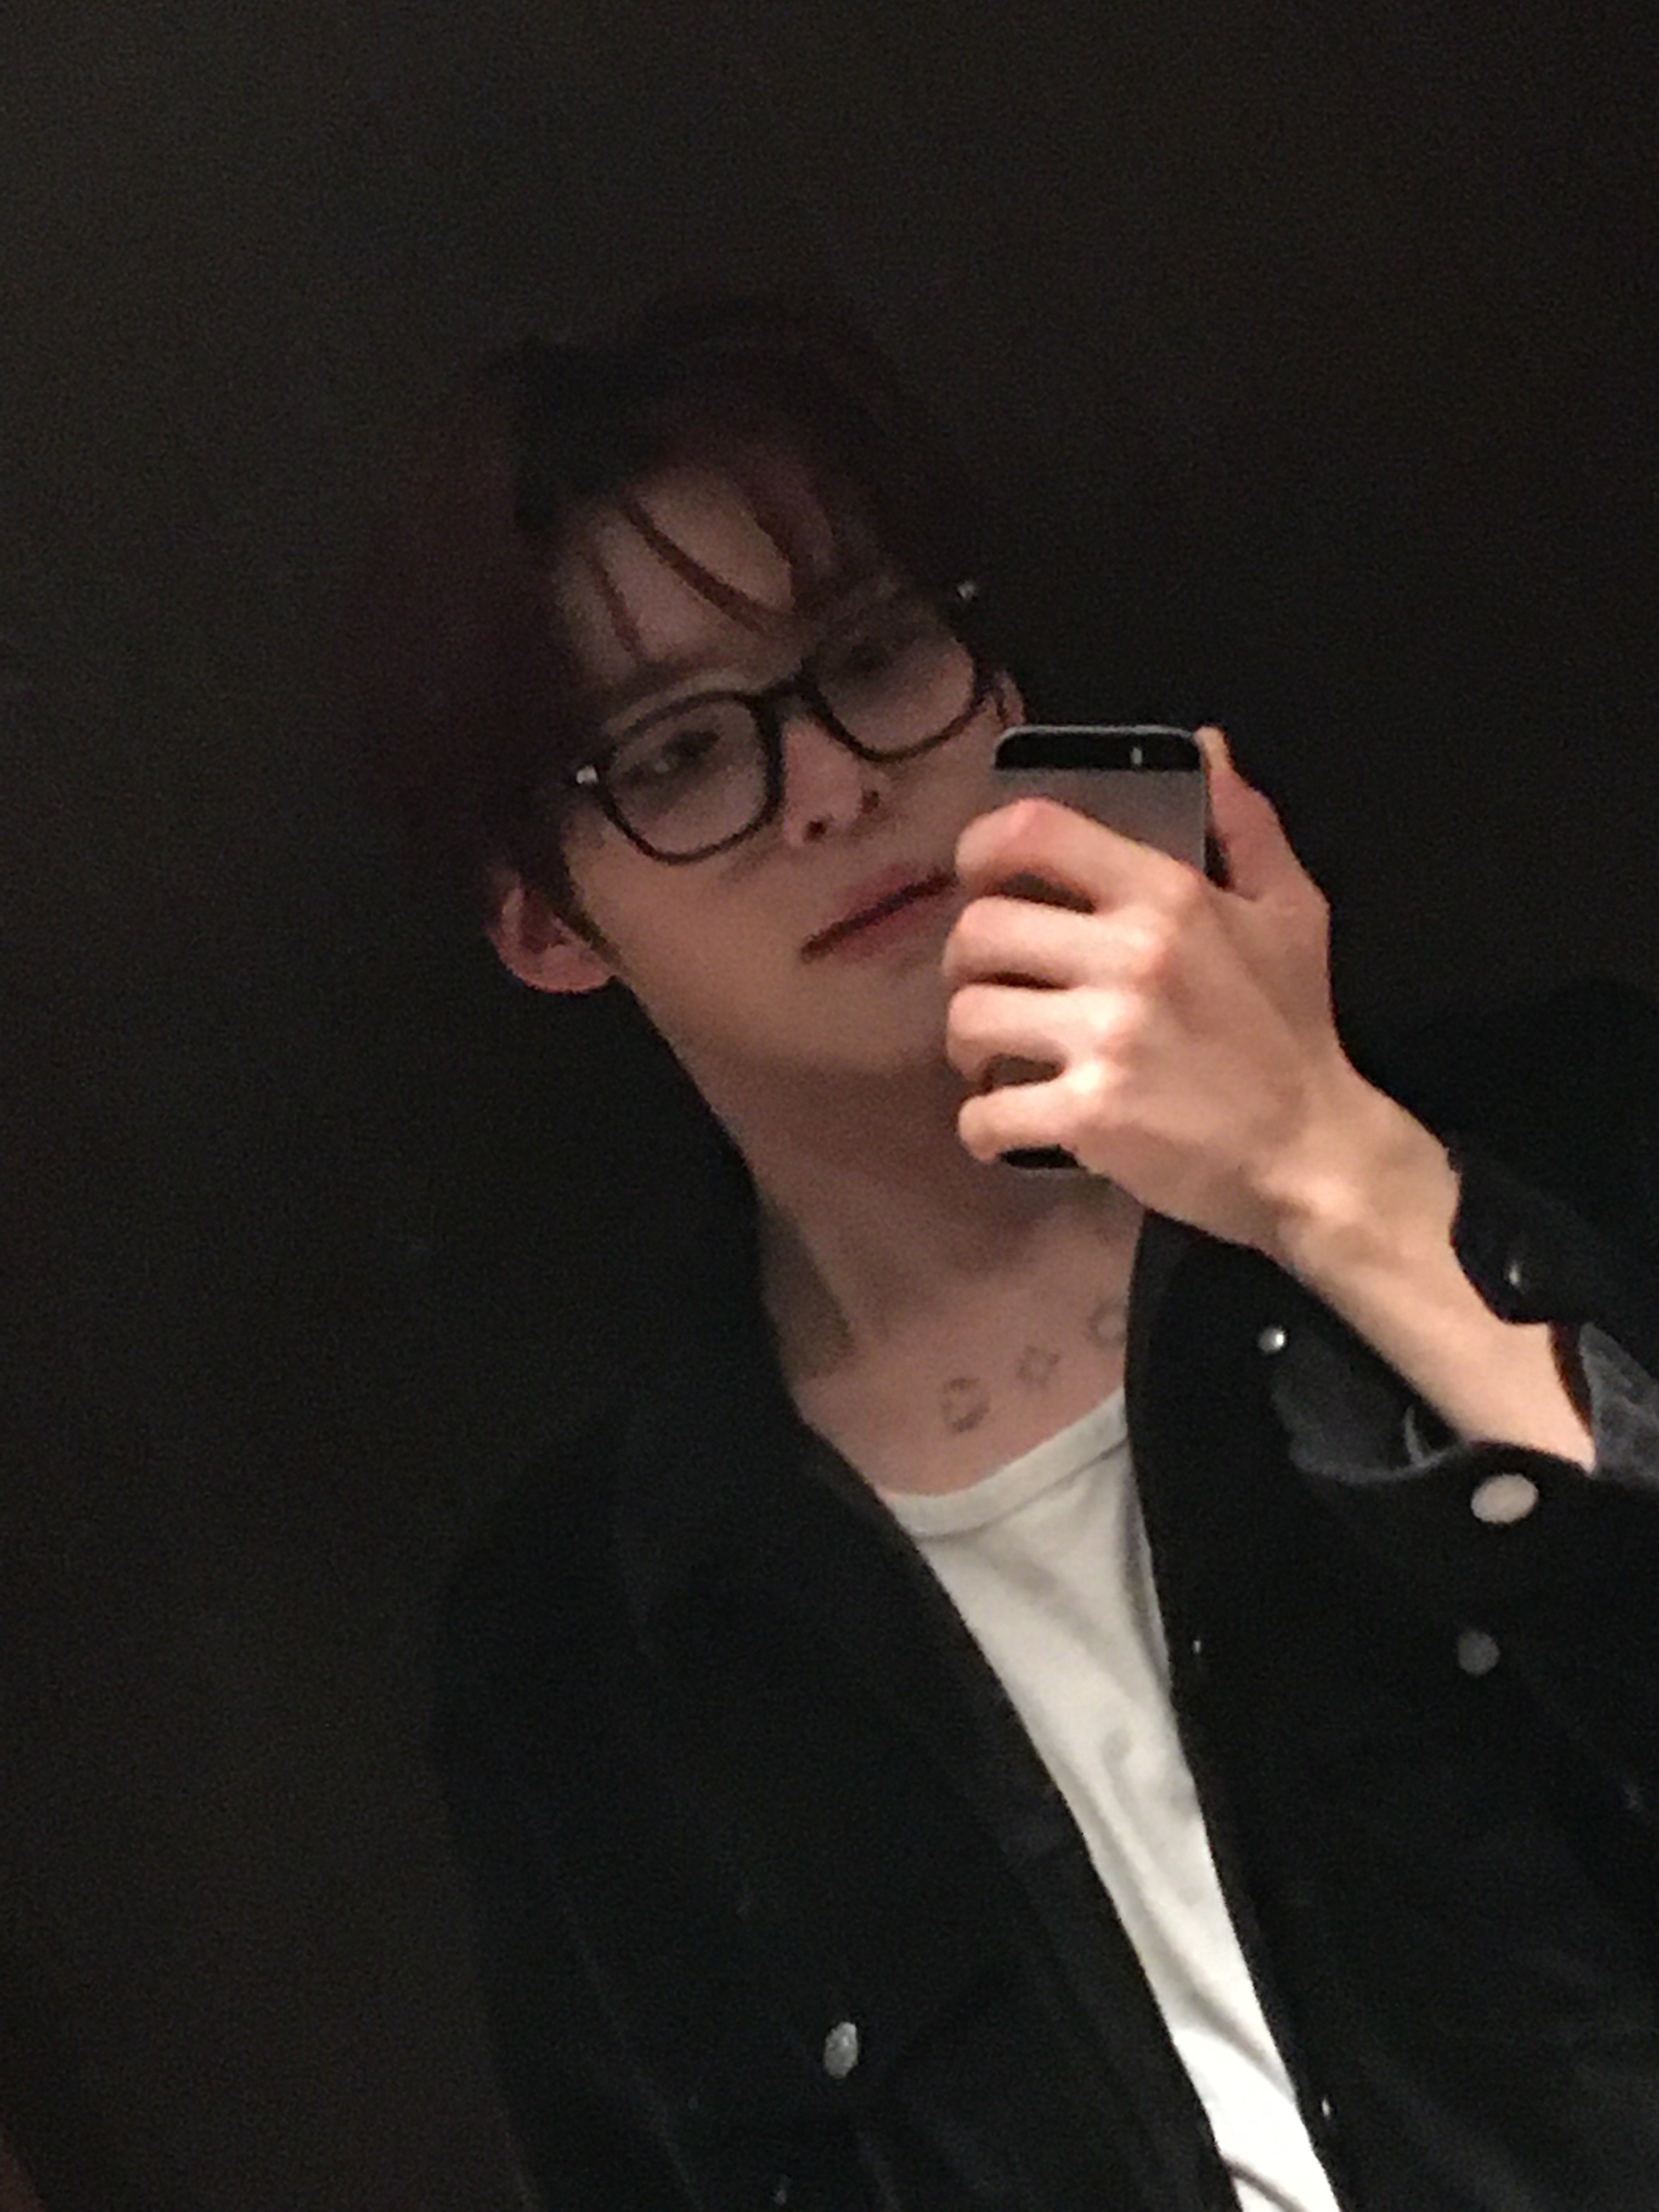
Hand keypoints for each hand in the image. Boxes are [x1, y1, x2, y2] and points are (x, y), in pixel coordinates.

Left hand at [941, 726, 1374, 1258]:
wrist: (1314, 1154)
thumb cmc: (1294, 1032)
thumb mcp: (1289, 913)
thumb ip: (1243, 826)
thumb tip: (1206, 743)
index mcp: (1169, 896)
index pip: (1034, 832)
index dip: (981, 849)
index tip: (978, 878)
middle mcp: (1130, 957)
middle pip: (979, 932)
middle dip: (965, 962)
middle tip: (991, 985)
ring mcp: (1106, 1039)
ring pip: (969, 1019)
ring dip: (967, 1043)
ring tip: (995, 1056)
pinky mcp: (1089, 1117)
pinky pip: (986, 1112)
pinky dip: (981, 1126)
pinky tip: (1003, 1126)